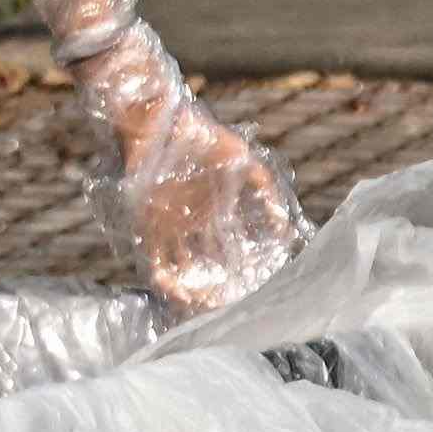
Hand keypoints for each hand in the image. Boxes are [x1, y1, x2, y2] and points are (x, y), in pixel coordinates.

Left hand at [116, 90, 299, 308]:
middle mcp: (191, 226)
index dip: (236, 273)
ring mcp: (169, 228)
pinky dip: (165, 279)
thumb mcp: (244, 163)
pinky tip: (179, 291)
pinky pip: (154, 260)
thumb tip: (285, 226)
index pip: (226, 252)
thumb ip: (265, 191)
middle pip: (203, 267)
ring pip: (180, 269)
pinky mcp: (148, 226)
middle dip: (213, 289)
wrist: (164, 125)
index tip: (249, 290)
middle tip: (226, 306)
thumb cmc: (205, 140)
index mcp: (213, 213)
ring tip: (203, 306)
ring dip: (190, 290)